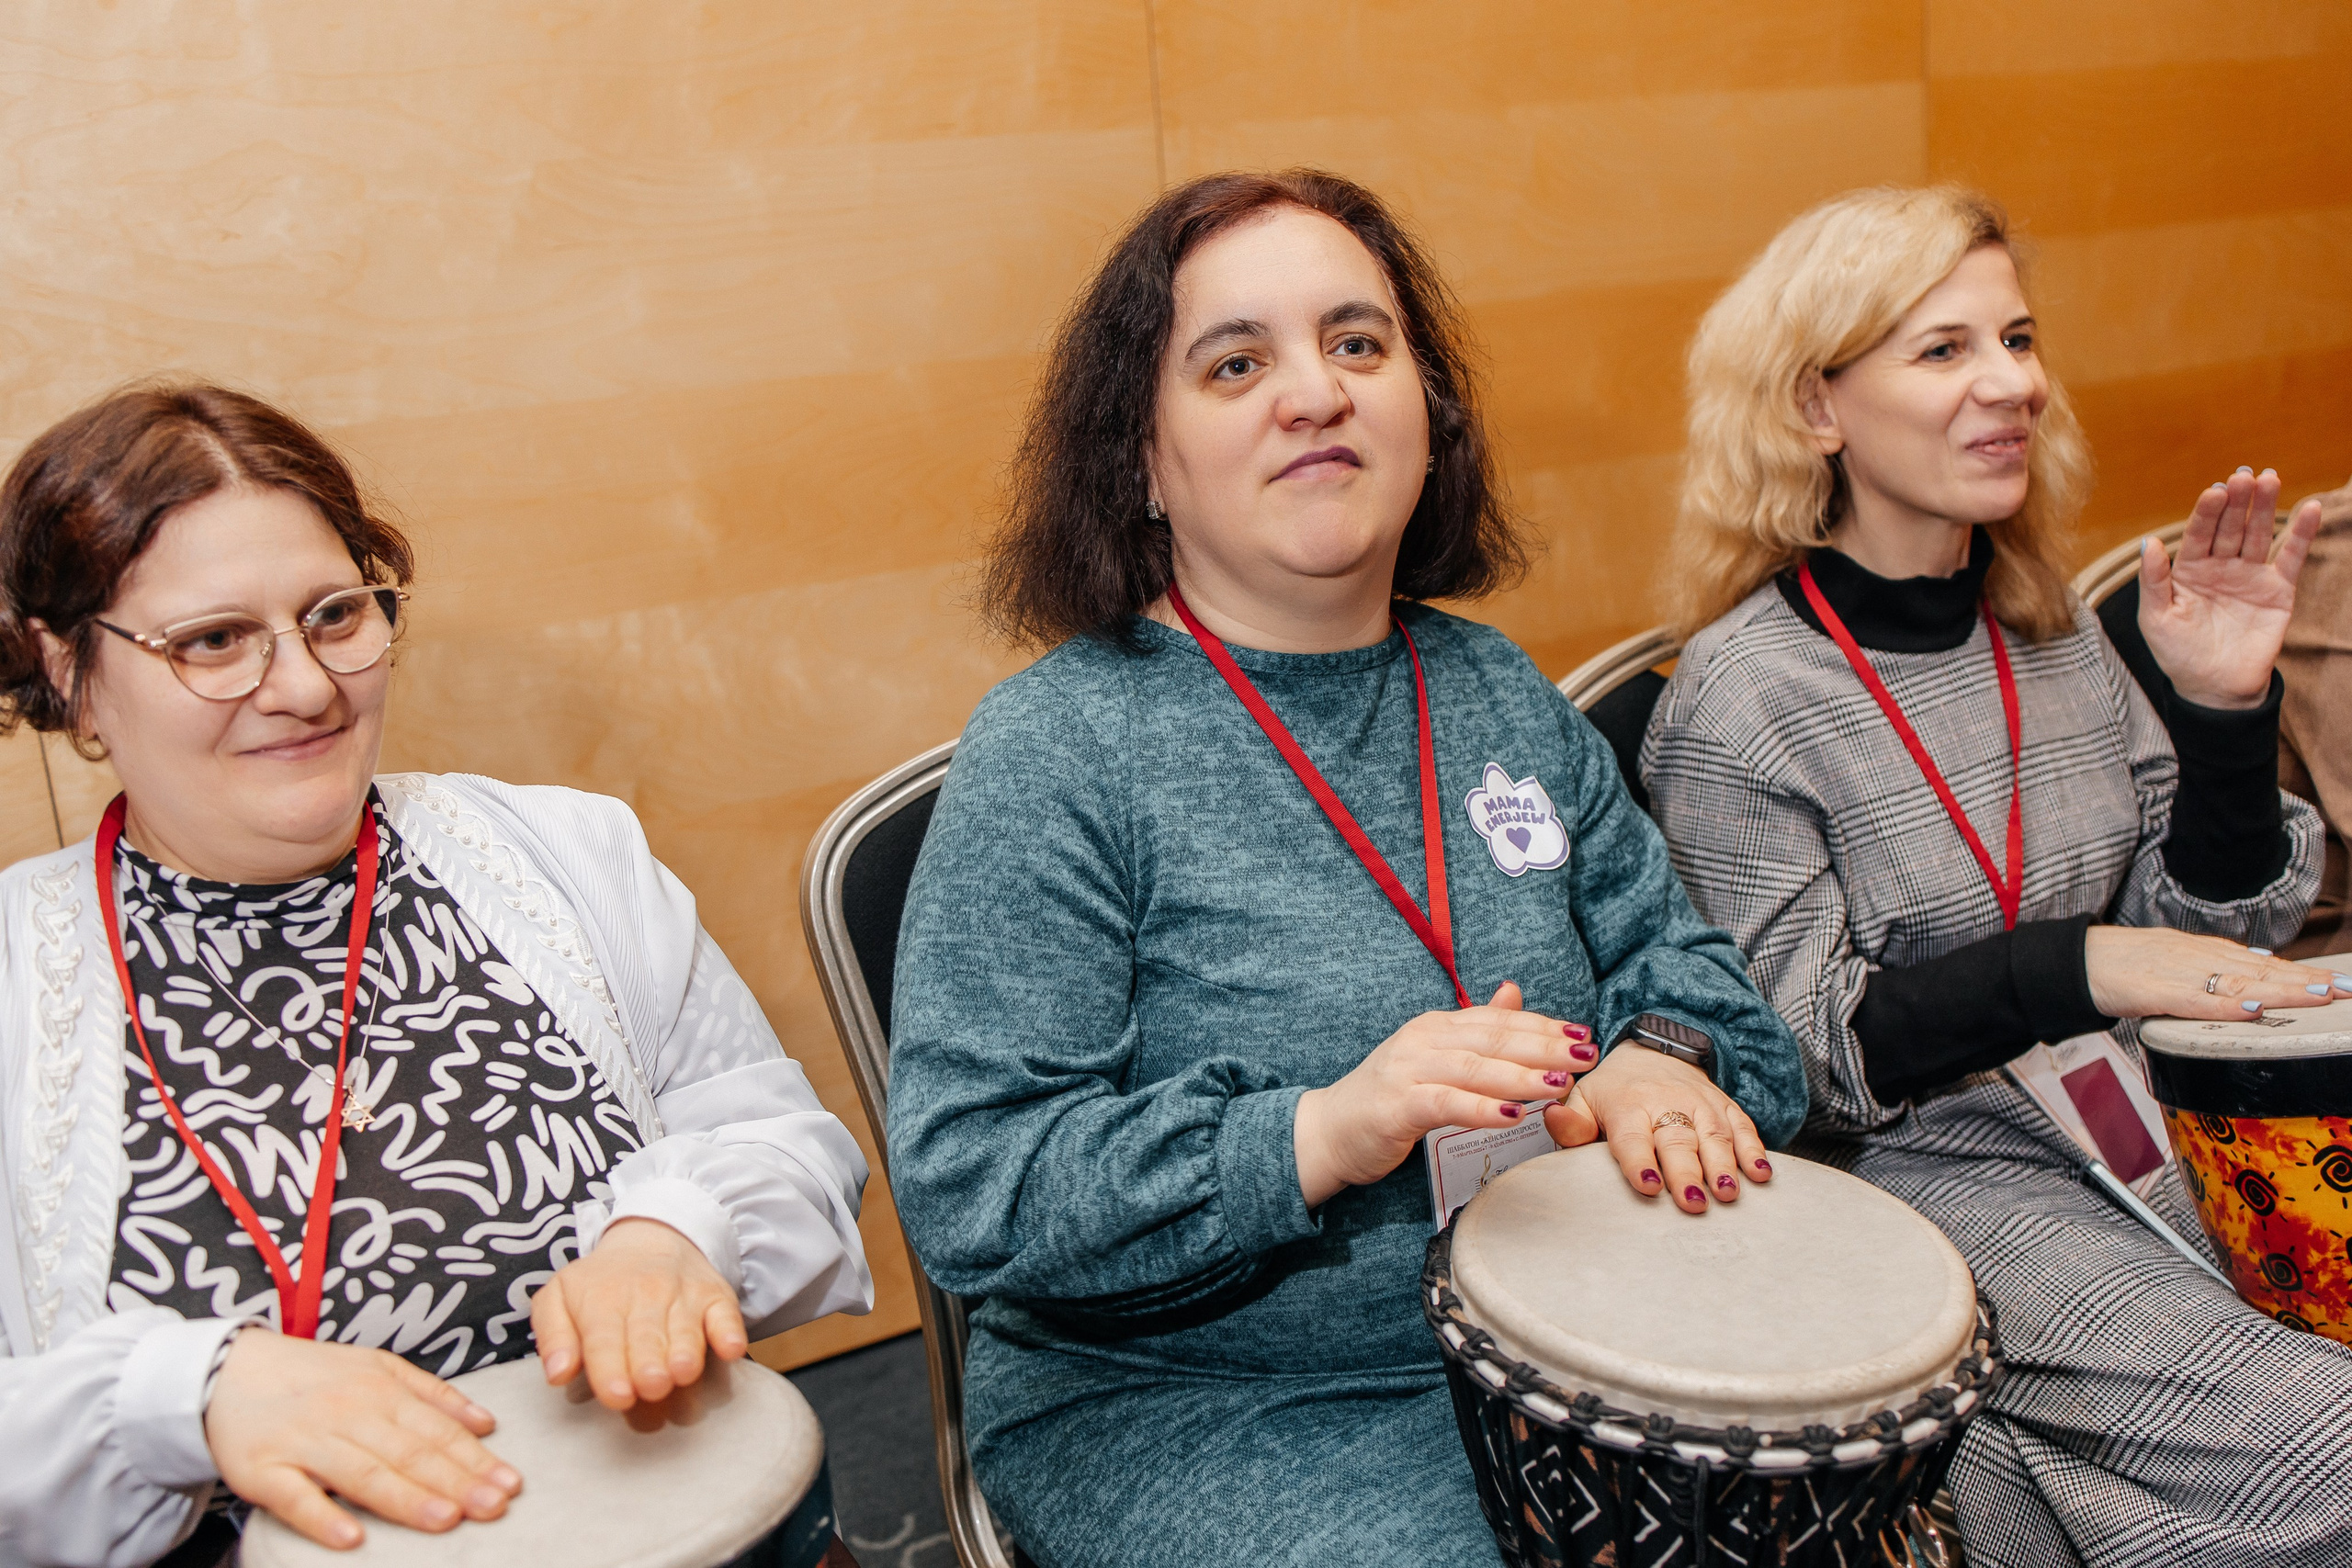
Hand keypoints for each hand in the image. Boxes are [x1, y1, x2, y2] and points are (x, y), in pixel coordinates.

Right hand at [205, 1328, 521, 1550]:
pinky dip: (323, 1519)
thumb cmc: (312, 1375)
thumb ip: (432, 1394)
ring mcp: (304, 1444)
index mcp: (379, 1391)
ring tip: (447, 1520)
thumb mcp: (377, 1367)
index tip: (510, 1483)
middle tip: (495, 1506)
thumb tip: (485, 1422)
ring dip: (407, 1499)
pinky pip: (296, 1499)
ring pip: (363, 1474)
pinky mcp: (262, 1471)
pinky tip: (352, 1539)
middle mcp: (347, 1415)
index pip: (436, 1431)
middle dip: (457, 1481)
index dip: (475, 1458)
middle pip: (409, 1453)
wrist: (224, 1369)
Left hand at [531, 1217, 748, 1410]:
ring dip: (685, 1351)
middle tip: (650, 1387)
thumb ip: (552, 1336)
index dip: (610, 1368)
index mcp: (601, 1301)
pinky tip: (731, 1348)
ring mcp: (684, 1296)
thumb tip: (557, 1374)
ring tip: (682, 1374)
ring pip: (686, 1328)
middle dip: (649, 1364)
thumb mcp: (559, 1296)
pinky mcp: (716, 1297)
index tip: (617, 1395)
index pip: (604, 1339)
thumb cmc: (600, 1281)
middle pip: (646, 1336)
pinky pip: (726, 1314)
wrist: (652, 1236)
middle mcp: (645, 1296)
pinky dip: (730, 1330)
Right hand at [1293, 982, 1593, 1207]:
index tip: (1583, 1035)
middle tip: (1586, 1056)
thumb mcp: (1434, 1057)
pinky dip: (1482, 1107)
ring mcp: (1408, 1070)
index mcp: (1436, 1026)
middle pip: (1493, 1039)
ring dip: (1521, 1076)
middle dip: (1544, 1046)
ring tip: (1560, 1083)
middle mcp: (1422, 1039)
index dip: (1543, 1026)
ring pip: (1474, 1068)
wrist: (1329, 1131)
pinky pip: (1447, 1103)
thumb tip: (1514, 992)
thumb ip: (1475, 1029)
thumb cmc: (1389, 1098)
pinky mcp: (1397, 1106)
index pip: (1497, 1020)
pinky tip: (1513, 1115)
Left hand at [1544, 1044, 1771, 1213]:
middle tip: (1693, 1203)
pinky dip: (1754, 1150)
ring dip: (1724, 1165)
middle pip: (1678, 1140)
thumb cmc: (1613, 1091)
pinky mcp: (1724, 1104)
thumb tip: (1552, 1119)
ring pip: (1715, 1134)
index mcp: (1627, 1105)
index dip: (1640, 1162)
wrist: (1652, 1051)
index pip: (1632, 1138)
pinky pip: (1743, 1126)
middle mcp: (1667, 1102)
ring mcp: (1700, 1103)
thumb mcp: (1583, 1099)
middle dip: (1687, 1171)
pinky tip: (1761, 1175)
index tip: (1648, 1187)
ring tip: (1728, 1193)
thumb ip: (1569, 1121)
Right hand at [2084, 926, 2349, 1018]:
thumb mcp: (2176, 960)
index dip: (2304, 973)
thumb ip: (2217, 966)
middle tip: (2344, 990)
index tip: (2338, 982)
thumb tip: (2263, 966)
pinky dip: (2227, 1005)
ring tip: (2318, 995)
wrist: (2077, 960)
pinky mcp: (2155, 991)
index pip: (2265, 962)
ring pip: (2240, 982)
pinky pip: (2197, 1000)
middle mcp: (2199, 957)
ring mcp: (2179, 972)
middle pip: (2263, 970)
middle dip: (2307, 982)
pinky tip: (2253, 1007)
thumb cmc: (2125, 964)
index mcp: (2204, 951)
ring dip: (2283, 989)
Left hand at [2139, 467, 2322, 708]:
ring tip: (2271, 478)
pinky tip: (2310, 508)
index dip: (2207, 512)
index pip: (2198, 533)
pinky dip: (2302, 533)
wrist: (2214, 688)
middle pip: (2230, 526)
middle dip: (2237, 501)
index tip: (2214, 491)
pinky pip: (2291, 557)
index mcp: (2188, 569)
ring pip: (2259, 534)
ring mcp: (2250, 575)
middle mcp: (2220, 566)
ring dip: (2266, 507)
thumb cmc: (2178, 653)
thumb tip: (2150, 542)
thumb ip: (2154, 581)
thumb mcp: (2156, 619)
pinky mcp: (2278, 589)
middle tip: (2245, 475)